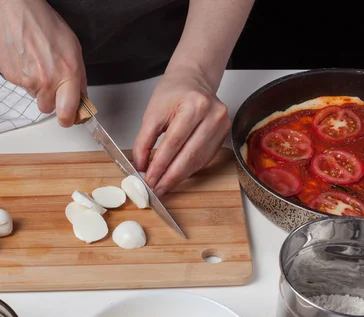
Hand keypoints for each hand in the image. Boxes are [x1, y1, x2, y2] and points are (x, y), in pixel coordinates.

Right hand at [0, 0, 86, 126]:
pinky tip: (25, 60)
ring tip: (36, 64)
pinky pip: (22, 87)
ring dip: (37, 87)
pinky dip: (24, 77)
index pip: (68, 112)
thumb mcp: (73, 48)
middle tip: (50, 79)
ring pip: (35, 97)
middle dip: (50, 98)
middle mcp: (48, 81)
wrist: (13, 13)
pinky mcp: (13, 79)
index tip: (69, 119)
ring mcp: (28, 81)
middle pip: (48, 108)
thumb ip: (78, 77)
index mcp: (68, 73)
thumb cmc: (43, 25)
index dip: (68, 119)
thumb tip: (81, 97)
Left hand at [132, 66, 230, 196]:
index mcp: (194, 105)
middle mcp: (213, 115)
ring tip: (163, 186)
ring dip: (179, 176)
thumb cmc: (173, 92)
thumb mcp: (152, 113)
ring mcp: (222, 125)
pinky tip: (176, 176)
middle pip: (189, 154)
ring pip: (198, 160)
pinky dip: (189, 170)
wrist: (192, 80)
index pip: (174, 142)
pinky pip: (204, 159)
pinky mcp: (223, 135)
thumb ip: (144, 141)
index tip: (149, 178)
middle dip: (170, 176)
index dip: (161, 164)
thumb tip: (140, 165)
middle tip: (156, 188)